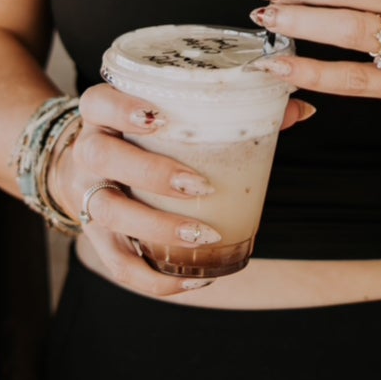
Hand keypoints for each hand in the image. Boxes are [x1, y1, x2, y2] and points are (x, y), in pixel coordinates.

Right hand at [47, 81, 315, 296]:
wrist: (79, 169)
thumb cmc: (141, 135)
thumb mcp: (168, 114)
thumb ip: (234, 109)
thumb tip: (301, 109)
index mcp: (102, 114)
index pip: (98, 101)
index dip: (123, 109)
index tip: (158, 117)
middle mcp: (88, 152)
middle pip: (102, 156)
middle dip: (151, 172)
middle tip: (199, 185)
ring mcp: (87, 196)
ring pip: (108, 212)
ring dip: (156, 227)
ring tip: (203, 234)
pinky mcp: (95, 238)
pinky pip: (119, 265)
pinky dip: (155, 278)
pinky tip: (195, 277)